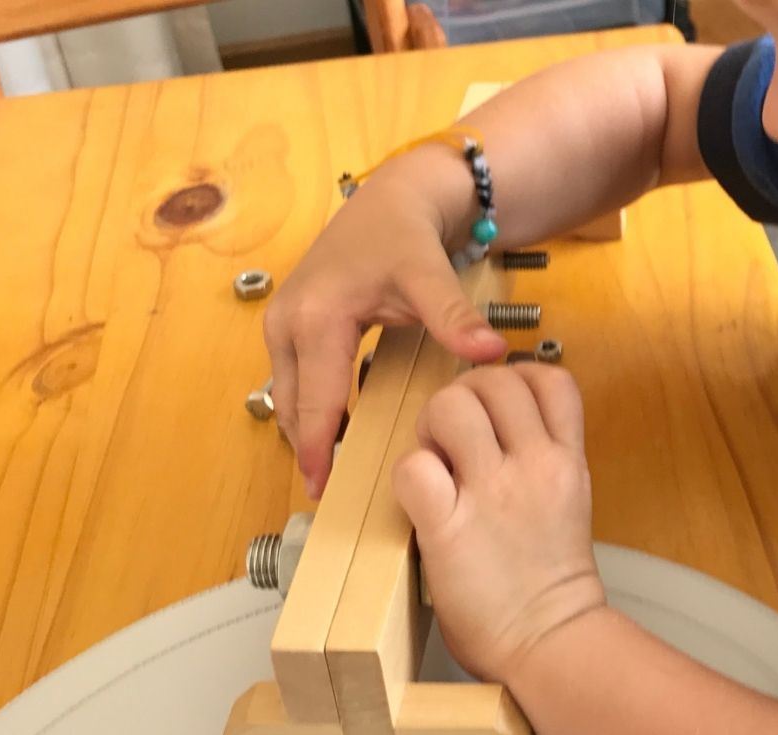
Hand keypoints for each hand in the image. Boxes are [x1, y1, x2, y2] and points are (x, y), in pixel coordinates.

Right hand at [264, 153, 507, 497]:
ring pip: (290, 394)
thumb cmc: (406, 234)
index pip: (316, 401)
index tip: (325, 490)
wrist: (393, 197)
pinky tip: (338, 432)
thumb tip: (493, 353)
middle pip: (293, 405)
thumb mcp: (430, 274)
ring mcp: (284, 322)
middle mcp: (288, 322)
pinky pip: (298, 379)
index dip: (319, 449)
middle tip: (331, 494)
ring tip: (333, 473)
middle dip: (308, 448)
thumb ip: (455, 317)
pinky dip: (313, 407)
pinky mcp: (293, 323)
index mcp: (316, 318)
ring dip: (308, 430)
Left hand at [393, 364, 604, 681]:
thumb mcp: (569, 500)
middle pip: (493, 380)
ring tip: (436, 462)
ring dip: (431, 427)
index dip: (514, 378)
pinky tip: (421, 500)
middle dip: (463, 397)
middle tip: (453, 437)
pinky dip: (409, 476)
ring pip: (449, 406)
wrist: (550, 639)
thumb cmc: (550, 580)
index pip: (549, 378)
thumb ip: (542, 455)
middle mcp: (535, 465)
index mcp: (566, 459)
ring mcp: (493, 494)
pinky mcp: (450, 528)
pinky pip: (414, 467)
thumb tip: (498, 425)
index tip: (495, 405)